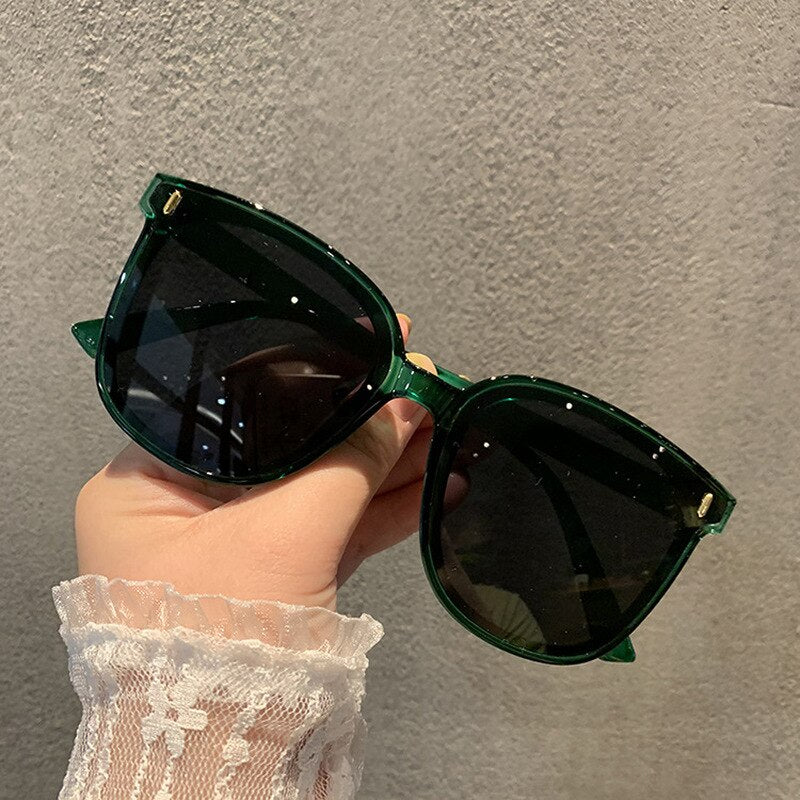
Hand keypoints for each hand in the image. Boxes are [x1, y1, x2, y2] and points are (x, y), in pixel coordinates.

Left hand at [75, 314, 443, 611]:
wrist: (229, 746)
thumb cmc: (216, 646)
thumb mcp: (285, 532)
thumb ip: (349, 460)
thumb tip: (402, 406)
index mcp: (148, 482)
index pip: (237, 402)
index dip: (307, 372)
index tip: (361, 346)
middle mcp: (187, 505)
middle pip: (288, 440)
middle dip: (360, 417)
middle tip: (414, 383)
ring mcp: (239, 539)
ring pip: (320, 481)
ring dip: (383, 459)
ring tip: (438, 426)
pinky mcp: (281, 568)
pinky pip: (334, 521)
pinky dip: (381, 505)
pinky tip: (430, 482)